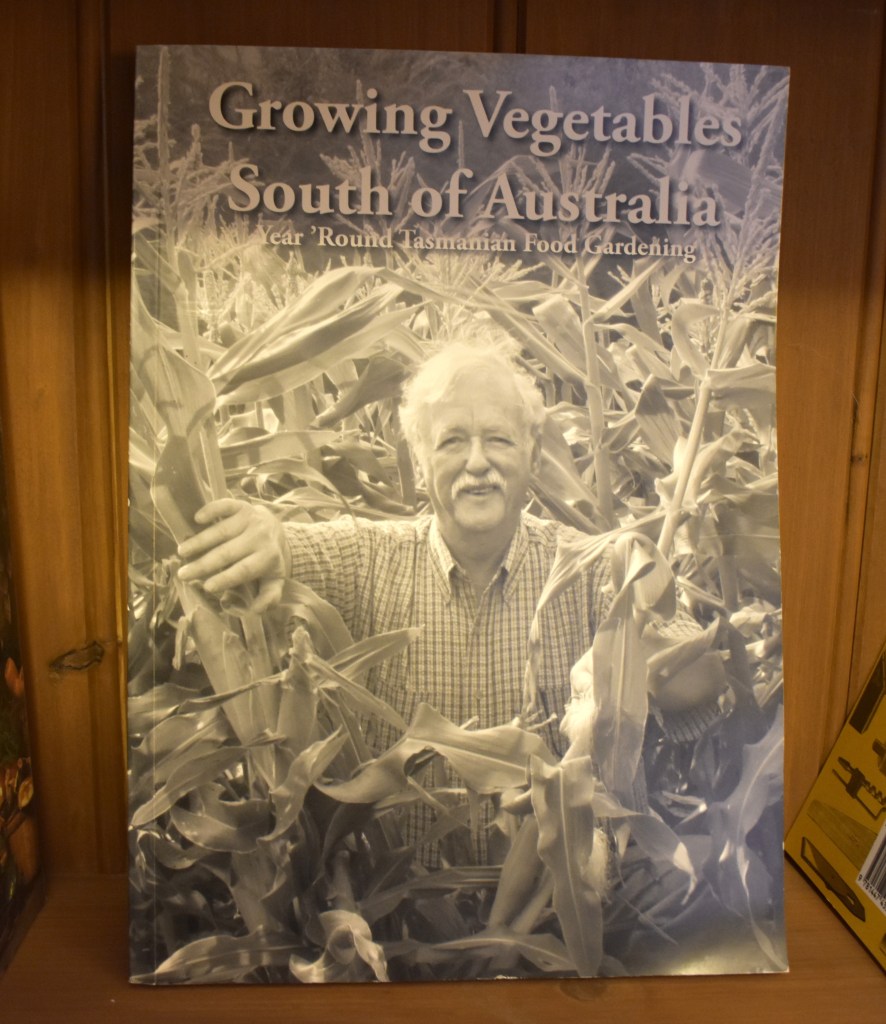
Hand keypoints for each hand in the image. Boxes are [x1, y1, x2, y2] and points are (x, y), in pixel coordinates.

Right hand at [177, 498, 288, 613]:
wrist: (276, 528)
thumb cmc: (268, 559)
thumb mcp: (274, 580)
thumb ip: (269, 597)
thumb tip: (255, 610)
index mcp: (268, 558)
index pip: (244, 570)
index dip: (225, 578)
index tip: (207, 587)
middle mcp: (260, 537)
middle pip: (228, 552)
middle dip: (204, 564)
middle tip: (183, 574)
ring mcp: (250, 519)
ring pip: (221, 531)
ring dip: (200, 541)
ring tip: (182, 551)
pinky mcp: (241, 506)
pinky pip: (226, 506)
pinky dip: (212, 510)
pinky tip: (197, 519)